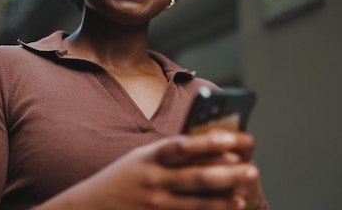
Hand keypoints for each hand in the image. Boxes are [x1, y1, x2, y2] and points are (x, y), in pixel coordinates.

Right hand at [35, 130, 261, 209]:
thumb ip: (169, 154)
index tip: (232, 139)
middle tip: (252, 169)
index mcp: (150, 157)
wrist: (90, 209)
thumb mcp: (140, 158)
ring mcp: (156, 204)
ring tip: (245, 192)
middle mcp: (154, 181)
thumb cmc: (122, 179)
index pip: (182, 147)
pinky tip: (231, 208)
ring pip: (197, 202)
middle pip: (196, 177)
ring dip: (225, 198)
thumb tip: (208, 144)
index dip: (208, 142)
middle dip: (227, 173)